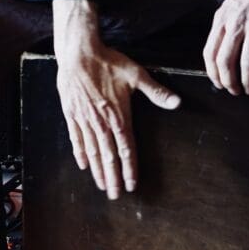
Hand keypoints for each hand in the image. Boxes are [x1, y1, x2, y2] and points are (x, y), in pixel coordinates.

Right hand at [54, 18, 180, 199]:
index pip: (126, 150)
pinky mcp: (72, 114)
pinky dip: (80, 154)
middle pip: (108, 157)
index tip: (131, 185)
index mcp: (119, 117)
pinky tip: (83, 165)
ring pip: (92, 152)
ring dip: (98, 171)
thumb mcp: (136, 75)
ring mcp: (84, 120)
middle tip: (116, 196)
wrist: (78, 53)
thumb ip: (156, 92)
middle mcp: (101, 123)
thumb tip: (177, 102)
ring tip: (102, 186)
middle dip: (113, 178)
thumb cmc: (108, 62)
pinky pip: (76, 139)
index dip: (129, 169)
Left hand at [203, 0, 248, 94]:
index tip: (219, 83)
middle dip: (229, 82)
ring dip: (248, 81)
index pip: (210, 53)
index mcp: (221, 19)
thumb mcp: (230, 4)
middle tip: (235, 91)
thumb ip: (224, 24)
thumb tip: (219, 47)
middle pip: (225, 61)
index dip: (213, 73)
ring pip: (247, 62)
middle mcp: (236, 24)